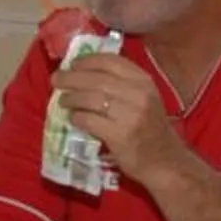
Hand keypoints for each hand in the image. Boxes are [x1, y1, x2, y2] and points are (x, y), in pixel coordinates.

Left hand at [50, 51, 185, 184]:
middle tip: (56, 79)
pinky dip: (77, 117)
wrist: (165, 160)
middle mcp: (138, 94)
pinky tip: (73, 118)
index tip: (72, 64)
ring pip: (91, 98)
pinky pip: (90, 120)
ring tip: (62, 101)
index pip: (110, 62)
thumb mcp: (144, 98)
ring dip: (71, 98)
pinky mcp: (120, 135)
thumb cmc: (150, 128)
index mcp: (143, 81)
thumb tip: (84, 73)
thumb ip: (121, 84)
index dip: (87, 61)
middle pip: (96, 79)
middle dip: (71, 78)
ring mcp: (130, 115)